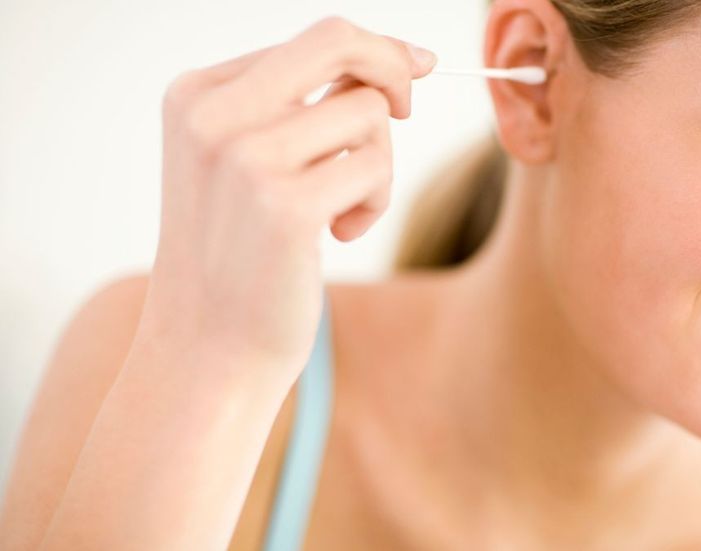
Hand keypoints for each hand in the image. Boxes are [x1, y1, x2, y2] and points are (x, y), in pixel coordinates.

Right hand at [138, 16, 436, 373]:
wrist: (209, 348)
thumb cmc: (241, 255)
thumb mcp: (246, 162)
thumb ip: (300, 106)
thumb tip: (403, 59)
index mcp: (197, 95)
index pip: (311, 40)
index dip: (372, 53)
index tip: (410, 69)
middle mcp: (213, 116)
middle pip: (339, 43)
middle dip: (393, 66)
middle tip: (407, 109)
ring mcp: (245, 159)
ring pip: (367, 113)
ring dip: (375, 164)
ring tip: (339, 211)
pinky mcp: (285, 207)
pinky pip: (376, 167)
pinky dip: (374, 201)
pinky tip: (337, 235)